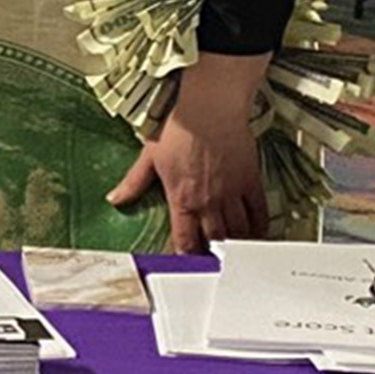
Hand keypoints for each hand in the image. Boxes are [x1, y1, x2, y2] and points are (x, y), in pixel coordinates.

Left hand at [108, 53, 270, 252]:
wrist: (209, 108)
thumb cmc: (178, 129)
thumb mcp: (149, 156)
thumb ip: (133, 182)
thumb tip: (114, 199)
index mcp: (181, 199)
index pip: (183, 240)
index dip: (184, 256)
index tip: (185, 265)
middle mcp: (208, 202)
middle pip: (213, 241)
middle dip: (211, 256)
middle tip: (212, 265)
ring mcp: (232, 195)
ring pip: (238, 233)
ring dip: (236, 247)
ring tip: (234, 256)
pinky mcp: (251, 183)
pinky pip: (259, 214)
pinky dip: (259, 228)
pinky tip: (257, 235)